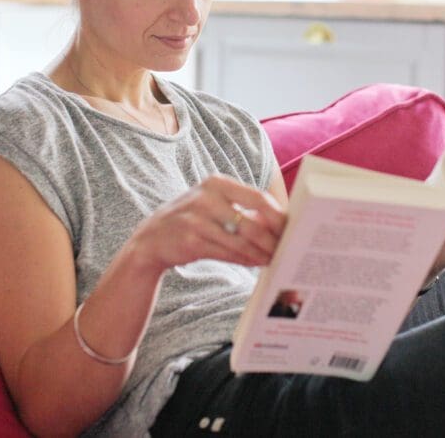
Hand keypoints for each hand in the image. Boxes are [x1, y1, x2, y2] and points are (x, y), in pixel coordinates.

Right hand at [131, 174, 286, 272]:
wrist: (152, 238)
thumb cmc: (192, 219)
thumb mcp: (213, 203)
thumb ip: (242, 208)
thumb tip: (280, 221)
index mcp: (217, 183)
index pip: (257, 197)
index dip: (278, 215)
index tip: (292, 227)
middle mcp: (207, 198)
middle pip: (252, 221)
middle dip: (272, 238)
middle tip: (287, 248)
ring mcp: (197, 220)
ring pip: (241, 241)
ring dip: (261, 253)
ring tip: (274, 259)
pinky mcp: (191, 242)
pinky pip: (227, 253)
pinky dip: (245, 260)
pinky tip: (256, 262)